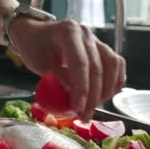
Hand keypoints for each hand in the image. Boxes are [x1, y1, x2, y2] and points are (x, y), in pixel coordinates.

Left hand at [10, 18, 125, 120]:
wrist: (35, 34)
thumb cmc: (34, 48)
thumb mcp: (41, 64)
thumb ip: (60, 77)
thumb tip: (77, 98)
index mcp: (68, 32)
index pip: (81, 63)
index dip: (82, 89)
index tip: (78, 109)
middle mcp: (85, 33)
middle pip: (97, 67)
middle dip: (93, 96)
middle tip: (85, 116)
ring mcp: (96, 39)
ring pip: (112, 64)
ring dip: (107, 89)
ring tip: (94, 107)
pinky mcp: (101, 47)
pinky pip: (116, 63)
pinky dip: (116, 80)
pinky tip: (107, 95)